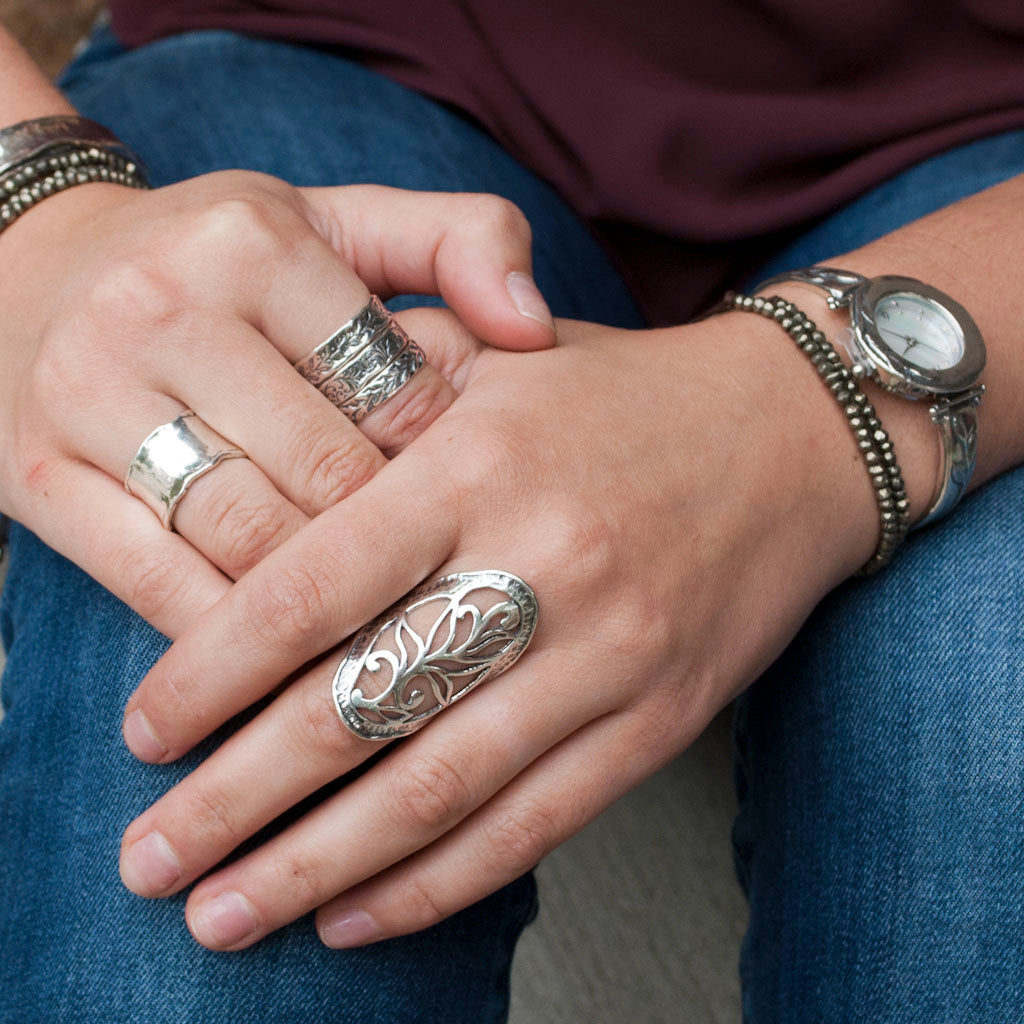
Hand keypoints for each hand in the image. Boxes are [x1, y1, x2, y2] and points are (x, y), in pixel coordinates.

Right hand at [0, 173, 552, 637]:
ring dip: (328, 608)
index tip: (471, 509)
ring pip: (249, 539)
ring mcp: (91, 396)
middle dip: (400, 546)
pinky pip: (159, 583)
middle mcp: (165, 309)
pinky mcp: (41, 476)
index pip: (397, 391)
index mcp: (257, 244)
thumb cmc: (222, 260)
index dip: (451, 467)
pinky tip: (288, 660)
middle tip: (449, 594)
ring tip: (384, 640)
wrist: (28, 269)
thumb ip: (458, 241)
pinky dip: (235, 635)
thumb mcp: (340, 221)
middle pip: (328, 475)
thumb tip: (537, 327)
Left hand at [116, 312, 882, 949]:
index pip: (312, 586)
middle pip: (359, 706)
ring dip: (319, 867)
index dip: (211, 673)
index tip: (143, 736)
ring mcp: (611, 651)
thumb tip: (271, 449)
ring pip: (441, 788)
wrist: (791, 436)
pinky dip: (438, 883)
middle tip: (148, 860)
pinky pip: (537, 822)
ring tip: (227, 916)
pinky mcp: (662, 716)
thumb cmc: (626, 395)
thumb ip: (384, 387)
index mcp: (479, 462)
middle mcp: (542, 560)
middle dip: (236, 800)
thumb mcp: (503, 357)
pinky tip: (358, 914)